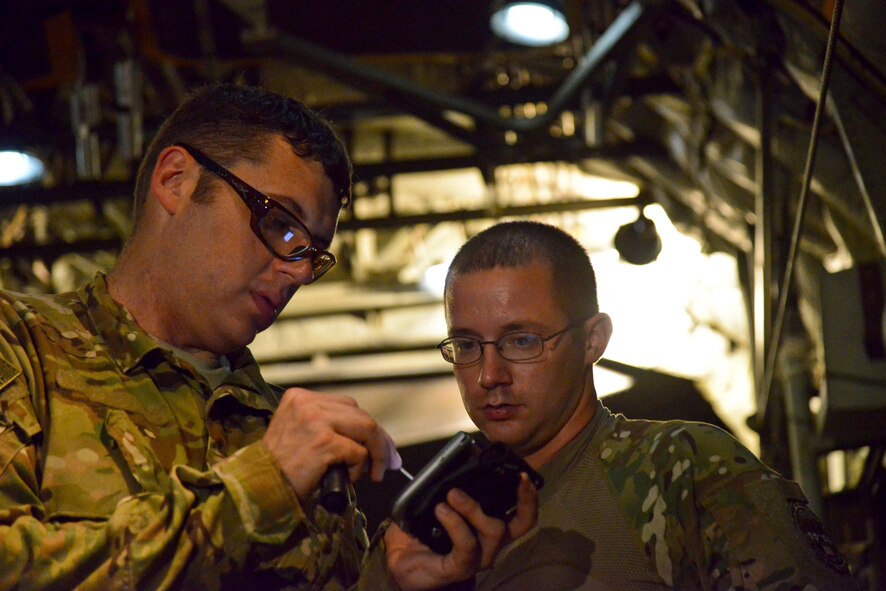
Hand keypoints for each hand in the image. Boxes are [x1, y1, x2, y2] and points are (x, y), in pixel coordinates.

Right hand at [262, 387, 392, 500]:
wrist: (258, 489)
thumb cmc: (278, 469)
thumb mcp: (298, 434)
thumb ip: (325, 426)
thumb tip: (365, 437)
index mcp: (299, 397)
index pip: (346, 405)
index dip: (366, 426)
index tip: (380, 445)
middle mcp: (307, 403)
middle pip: (360, 413)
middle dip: (380, 439)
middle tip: (387, 462)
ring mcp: (316, 421)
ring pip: (366, 428)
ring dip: (375, 453)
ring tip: (372, 473)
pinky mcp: (324, 442)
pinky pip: (358, 451)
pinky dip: (359, 468)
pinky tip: (347, 478)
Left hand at [384, 473, 537, 589]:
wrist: (400, 562)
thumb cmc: (421, 531)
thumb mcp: (436, 501)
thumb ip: (449, 483)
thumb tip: (461, 455)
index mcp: (488, 526)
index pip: (521, 515)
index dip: (528, 496)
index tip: (523, 474)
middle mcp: (490, 543)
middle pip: (522, 524)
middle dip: (525, 499)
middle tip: (517, 477)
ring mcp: (478, 557)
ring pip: (493, 530)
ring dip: (474, 507)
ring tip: (452, 494)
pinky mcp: (461, 567)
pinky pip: (466, 544)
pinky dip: (455, 523)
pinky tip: (441, 510)